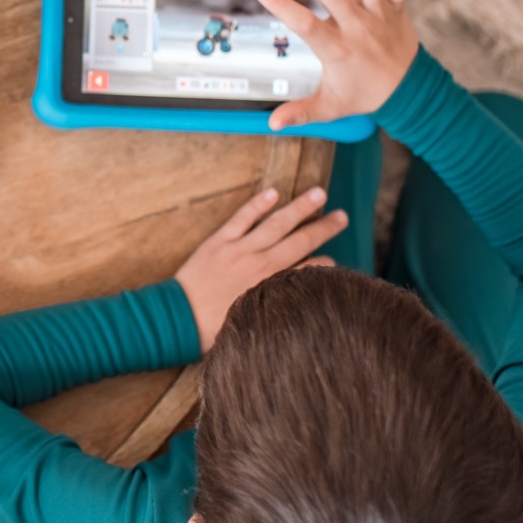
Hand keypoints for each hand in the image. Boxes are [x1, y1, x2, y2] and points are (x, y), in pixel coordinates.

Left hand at [174, 185, 346, 350]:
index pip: (310, 270)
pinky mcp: (219, 242)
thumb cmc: (215, 329)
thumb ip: (278, 309)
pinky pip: (243, 218)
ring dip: (300, 207)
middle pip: (301, 241)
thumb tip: (297, 303)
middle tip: (343, 216)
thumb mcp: (255, 325)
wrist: (179, 319)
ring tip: (320, 193)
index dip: (324, 264)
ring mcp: (240, 250)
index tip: (332, 261)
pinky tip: (274, 193)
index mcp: (272, 288)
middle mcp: (262, 265)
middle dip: (324, 228)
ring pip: (277, 223)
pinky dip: (258, 204)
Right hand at [256, 0, 420, 130]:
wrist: (410, 92)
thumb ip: (300, 113)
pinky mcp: (398, 6)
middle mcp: (360, 27)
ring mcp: (381, 14)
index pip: (308, 25)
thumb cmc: (364, 94)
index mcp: (339, 50)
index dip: (285, 7)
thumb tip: (272, 124)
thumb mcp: (330, 106)